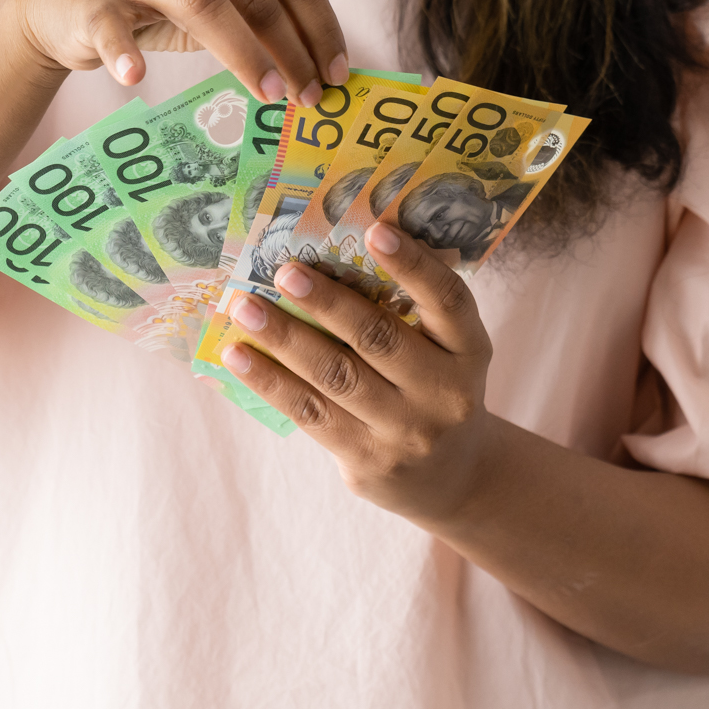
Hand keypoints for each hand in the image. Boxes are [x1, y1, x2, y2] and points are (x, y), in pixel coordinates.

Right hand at [10, 0, 348, 105]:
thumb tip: (321, 67)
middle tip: (313, 100)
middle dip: (293, 50)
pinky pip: (112, 24)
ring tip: (270, 95)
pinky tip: (136, 77)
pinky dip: (125, 49)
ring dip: (243, 52)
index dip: (322, 25)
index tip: (340, 74)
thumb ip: (259, 14)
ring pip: (203, 2)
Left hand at [219, 223, 497, 521]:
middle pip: (379, 339)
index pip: (448, 301)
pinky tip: (239, 356)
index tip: (375, 230)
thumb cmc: (434, 390)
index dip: (414, 265)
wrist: (452, 477)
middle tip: (286, 271)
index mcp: (469, 350)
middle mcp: (444, 392)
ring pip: (336, 376)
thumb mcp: (446, 352)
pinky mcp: (367, 459)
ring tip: (246, 308)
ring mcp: (405, 430)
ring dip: (285, 338)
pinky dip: (271, 381)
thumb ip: (409, 312)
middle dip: (328, 302)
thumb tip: (329, 256)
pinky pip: (311, 413)